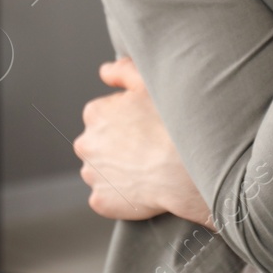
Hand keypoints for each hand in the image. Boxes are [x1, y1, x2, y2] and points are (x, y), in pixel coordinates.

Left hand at [72, 56, 214, 228]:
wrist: (186, 169)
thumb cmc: (171, 124)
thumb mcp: (149, 83)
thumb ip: (122, 71)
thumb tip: (105, 72)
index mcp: (94, 113)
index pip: (105, 116)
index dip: (128, 122)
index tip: (146, 126)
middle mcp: (85, 144)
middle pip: (99, 144)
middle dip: (117, 147)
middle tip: (148, 149)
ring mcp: (92, 175)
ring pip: (102, 172)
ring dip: (118, 172)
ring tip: (147, 169)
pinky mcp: (100, 201)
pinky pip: (108, 198)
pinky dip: (121, 197)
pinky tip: (142, 189)